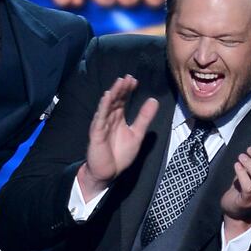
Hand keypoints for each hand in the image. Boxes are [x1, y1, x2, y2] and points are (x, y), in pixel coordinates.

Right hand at [77, 76, 158, 201]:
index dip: (128, 90)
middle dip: (121, 89)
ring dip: (113, 94)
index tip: (134, 80)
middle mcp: (109, 119)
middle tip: (128, 77)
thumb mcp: (137, 134)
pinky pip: (100, 118)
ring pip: (107, 106)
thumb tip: (154, 100)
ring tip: (119, 83)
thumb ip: (144, 118)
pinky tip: (107, 97)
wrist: (108, 172)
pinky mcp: (97, 133)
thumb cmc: (120, 154)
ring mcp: (102, 125)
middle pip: (115, 100)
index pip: (123, 100)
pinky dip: (103, 107)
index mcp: (118, 118)